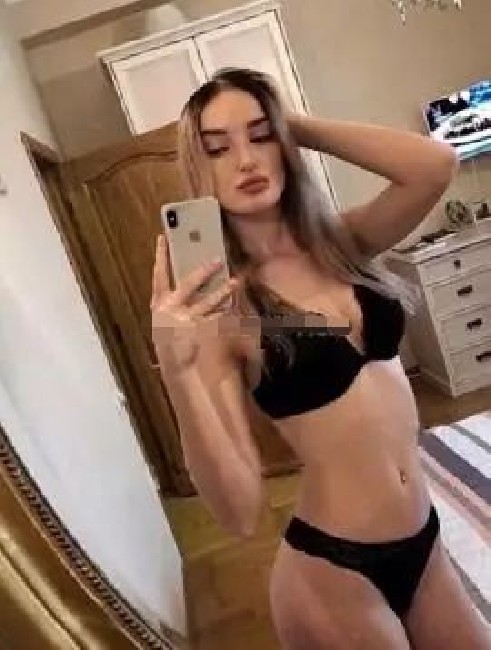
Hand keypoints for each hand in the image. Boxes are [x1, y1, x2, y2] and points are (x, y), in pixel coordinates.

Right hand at [150, 235, 242, 376]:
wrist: (178, 371)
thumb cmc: (172, 343)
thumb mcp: (164, 322)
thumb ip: (172, 304)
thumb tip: (185, 283)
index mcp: (159, 305)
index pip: (158, 276)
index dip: (160, 256)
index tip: (163, 238)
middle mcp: (171, 311)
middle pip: (188, 285)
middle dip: (203, 271)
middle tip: (217, 259)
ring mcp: (187, 322)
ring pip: (208, 302)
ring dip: (223, 291)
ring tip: (236, 281)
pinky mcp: (201, 332)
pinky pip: (218, 317)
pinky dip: (227, 311)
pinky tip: (236, 306)